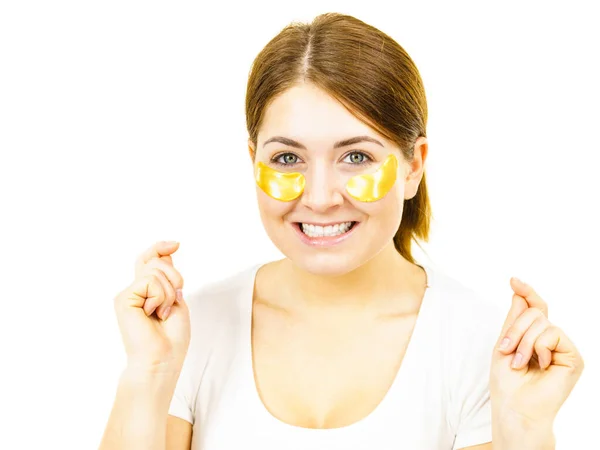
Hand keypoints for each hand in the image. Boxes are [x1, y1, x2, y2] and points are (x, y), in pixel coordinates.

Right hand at [113, 241, 190, 371]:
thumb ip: (168, 278)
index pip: (150, 261)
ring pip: (155, 271)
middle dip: (175, 278)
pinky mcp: (123, 299)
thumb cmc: (171, 338)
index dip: (160, 248)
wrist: (162, 359)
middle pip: (156, 262)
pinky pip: (149, 282)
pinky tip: (154, 313)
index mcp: (148, 292)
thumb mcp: (176, 300)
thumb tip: (165, 253)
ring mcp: (128, 294)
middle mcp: (135, 291)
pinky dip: (160, 297)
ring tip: (162, 313)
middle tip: (174, 302)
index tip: (175, 244)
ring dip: (169, 293)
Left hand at [490, 278, 584, 426]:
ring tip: (519, 362)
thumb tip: (520, 293)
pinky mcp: (574, 357)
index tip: (513, 280)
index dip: (526, 292)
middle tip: (506, 350)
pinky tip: (538, 365)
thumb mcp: (505, 343)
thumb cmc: (507, 382)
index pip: (535, 308)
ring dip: (523, 341)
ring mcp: (563, 348)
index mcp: (534, 337)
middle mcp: (551, 340)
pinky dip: (539, 347)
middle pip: (535, 312)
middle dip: (515, 329)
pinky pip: (554, 333)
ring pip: (542, 322)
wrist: (514, 406)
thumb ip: (514, 319)